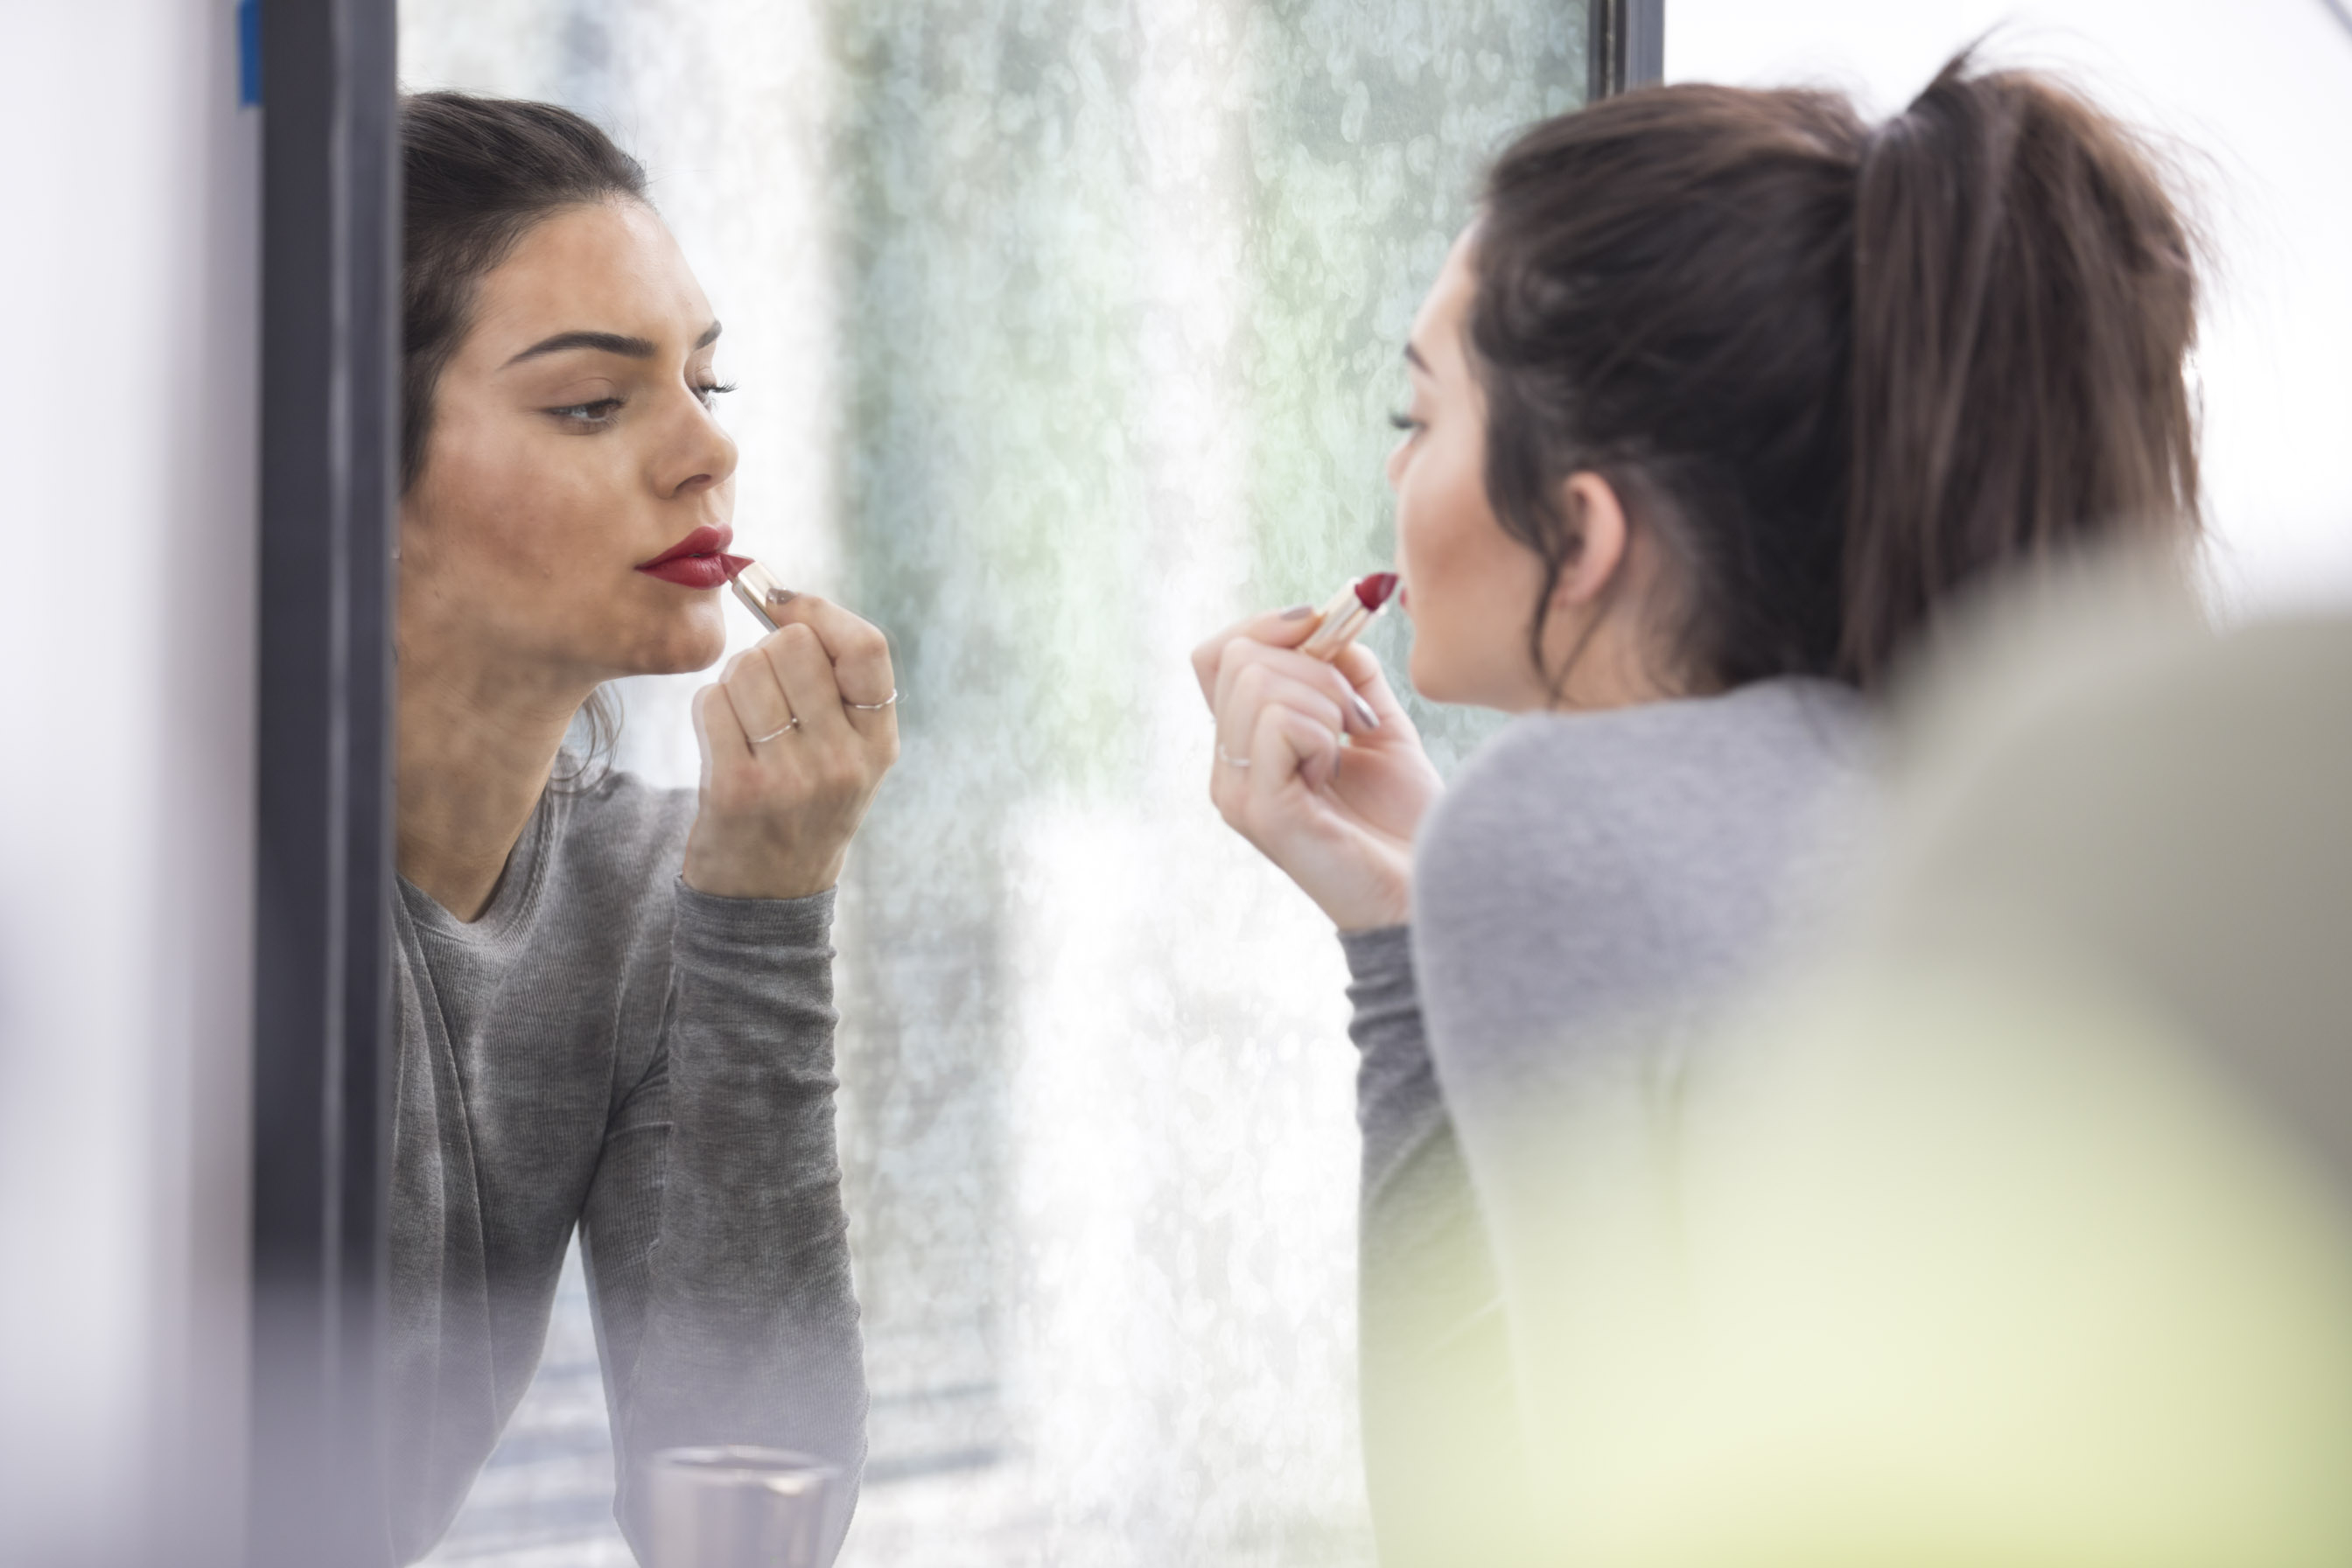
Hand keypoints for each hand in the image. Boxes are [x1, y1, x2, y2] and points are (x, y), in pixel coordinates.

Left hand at [683, 595, 898, 899]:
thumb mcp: (848, 756)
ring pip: (746, 670)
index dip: (821, 611)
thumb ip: (835, 687)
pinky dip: (708, 711)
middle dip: (767, 652)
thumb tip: (783, 600)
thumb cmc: (803, 806)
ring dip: (733, 683)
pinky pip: (711, 704)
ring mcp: (792, 777)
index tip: (786, 606)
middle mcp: (844, 760)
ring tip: (743, 720)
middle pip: (795, 646)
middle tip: (764, 688)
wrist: (767, 898)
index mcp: (879, 744)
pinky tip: (720, 741)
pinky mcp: (737, 790)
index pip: (867, 647)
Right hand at [1192, 606, 1442, 929]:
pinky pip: (1280, 723)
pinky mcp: (1261, 811)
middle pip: (1239, 656)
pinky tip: (1338, 772)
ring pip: (1259, 682)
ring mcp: (1237, 790)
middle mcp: (1228, 767)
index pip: (1217, 653)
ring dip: (1325, 701)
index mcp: (1246, 744)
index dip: (1268, 626)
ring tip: (1349, 750)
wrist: (1429, 883)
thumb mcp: (1375, 719)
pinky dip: (1323, 732)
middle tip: (1356, 719)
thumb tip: (1323, 618)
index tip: (1327, 631)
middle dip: (1315, 665)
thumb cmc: (1404, 815)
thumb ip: (1346, 667)